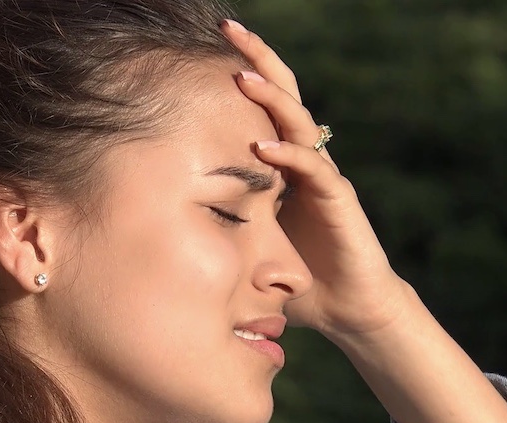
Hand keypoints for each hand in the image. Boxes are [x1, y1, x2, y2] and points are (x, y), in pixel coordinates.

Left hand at [221, 20, 411, 340]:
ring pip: (300, 121)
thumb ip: (216, 227)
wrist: (348, 308)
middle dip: (257, 60)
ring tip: (241, 76)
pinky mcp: (339, 199)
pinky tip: (261, 146)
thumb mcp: (248, 245)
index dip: (241, 75)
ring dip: (271, 97)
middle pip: (283, 96)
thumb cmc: (297, 279)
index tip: (204, 49)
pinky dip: (288, 153)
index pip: (261, 108)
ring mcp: (323, 177)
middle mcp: (304, 162)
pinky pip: (313, 167)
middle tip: (228, 30)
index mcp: (283, 166)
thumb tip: (158, 226)